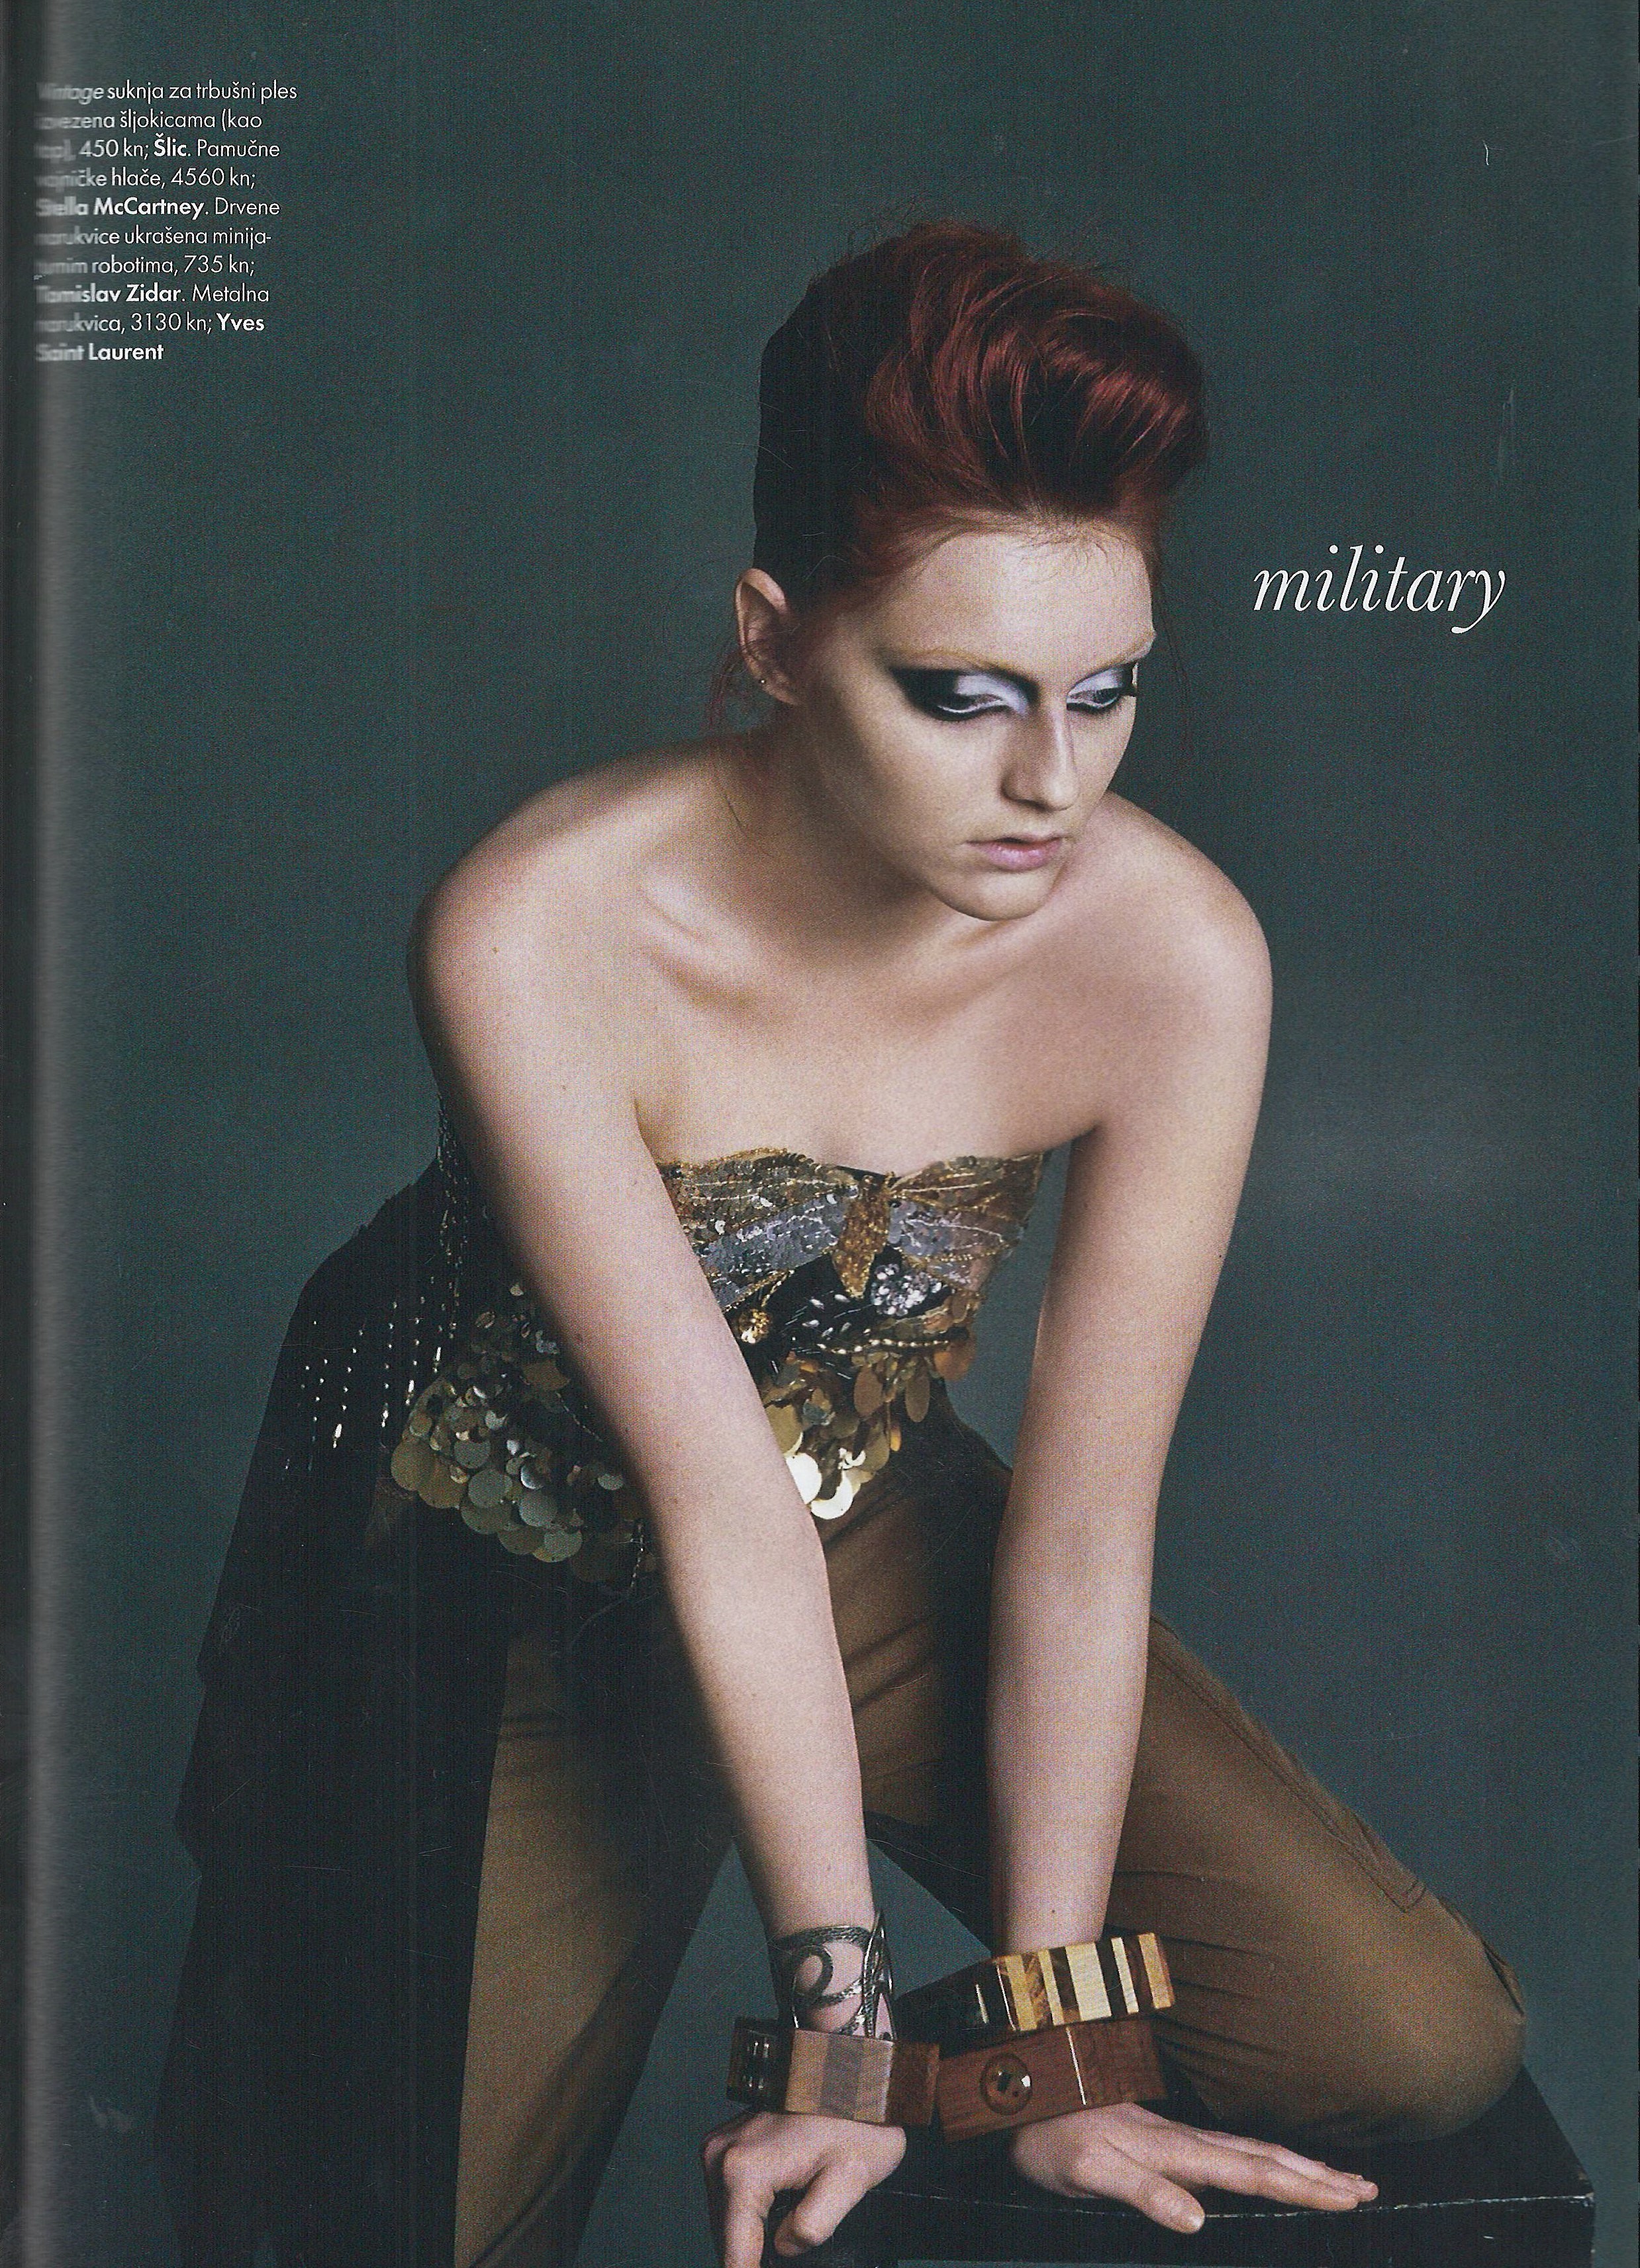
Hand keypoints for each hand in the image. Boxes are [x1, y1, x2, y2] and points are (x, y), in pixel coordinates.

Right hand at [702, 2109, 905, 2264]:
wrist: (852, 2065)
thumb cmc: (857, 2116)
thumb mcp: (851, 2181)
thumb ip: (811, 2229)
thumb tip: (782, 2250)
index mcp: (743, 2171)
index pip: (735, 2259)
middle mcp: (720, 2157)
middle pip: (727, 2242)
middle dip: (758, 2257)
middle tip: (798, 2247)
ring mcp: (720, 2146)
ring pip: (728, 2222)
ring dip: (755, 2236)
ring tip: (796, 2227)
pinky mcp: (727, 2143)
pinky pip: (732, 2198)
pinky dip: (753, 2213)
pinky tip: (785, 2207)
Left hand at [1009, 2102, 1376, 2233]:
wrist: (1023, 2090)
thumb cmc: (1051, 2136)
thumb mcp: (1088, 2172)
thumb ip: (1143, 2191)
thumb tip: (1197, 2220)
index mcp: (1176, 2152)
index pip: (1253, 2172)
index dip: (1302, 2186)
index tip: (1350, 2195)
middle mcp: (1184, 2142)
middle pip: (1266, 2157)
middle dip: (1318, 2174)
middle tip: (1368, 2188)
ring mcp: (1177, 2139)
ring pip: (1252, 2152)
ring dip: (1300, 2165)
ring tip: (1340, 2177)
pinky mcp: (1164, 2142)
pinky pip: (1230, 2153)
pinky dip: (1266, 2161)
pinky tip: (1272, 2168)